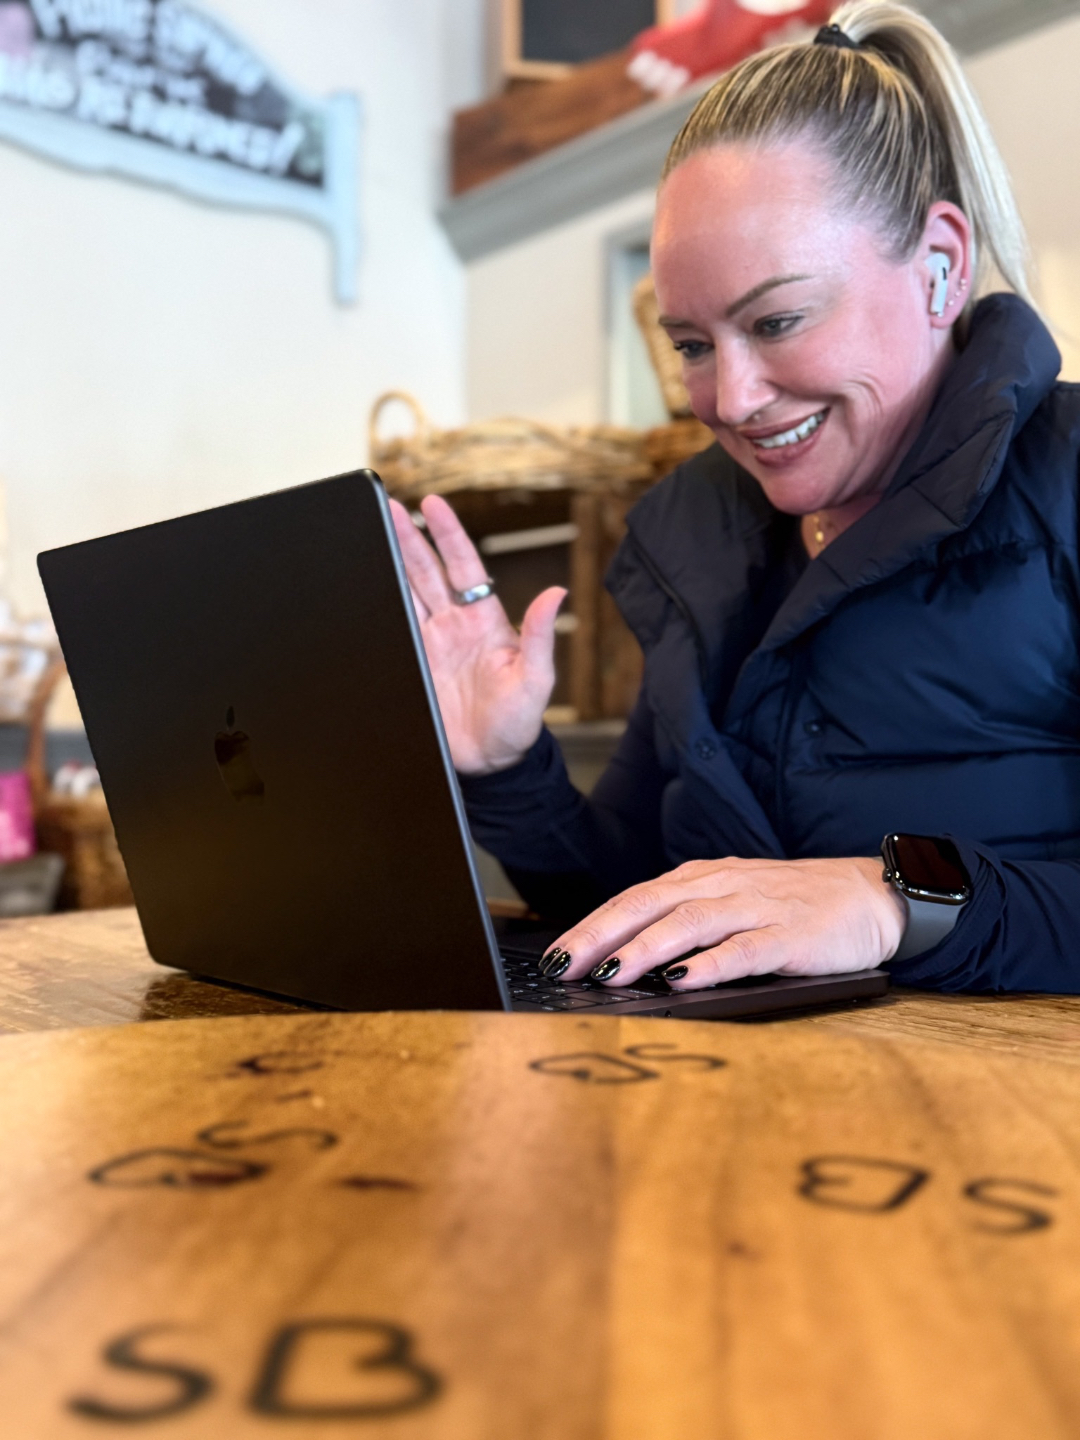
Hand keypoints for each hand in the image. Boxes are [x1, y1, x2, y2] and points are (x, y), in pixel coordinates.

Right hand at [390, 494, 564, 774]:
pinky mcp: (412, 665)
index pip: (463, 566)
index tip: (432, 504)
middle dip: (407, 536)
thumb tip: (557, 594)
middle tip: (388, 507)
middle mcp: (454, 625)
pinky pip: (391, 628)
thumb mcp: (536, 680)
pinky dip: (376, 607)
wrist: (491, 762)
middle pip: (426, 571)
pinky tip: (361, 586)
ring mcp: (430, 643)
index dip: (448, 534)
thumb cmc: (519, 721)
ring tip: (370, 531)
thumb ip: (541, 637)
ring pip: (404, 592)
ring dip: (388, 563)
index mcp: (484, 620)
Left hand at [540, 856, 905, 987]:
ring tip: (608, 975)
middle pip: (647, 906)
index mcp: (702, 878)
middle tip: (561, 968)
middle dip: (599, 937)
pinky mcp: (790, 936)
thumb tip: (624, 958)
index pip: (633, 899)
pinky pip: (743, 949)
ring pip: (687, 924)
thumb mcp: (733, 901)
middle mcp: (722, 886)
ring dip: (643, 950)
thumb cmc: (796, 905)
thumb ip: (686, 921)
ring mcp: (756, 908)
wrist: (874, 895)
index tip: (553, 957)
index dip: (591, 926)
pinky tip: (681, 981)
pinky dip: (708, 964)